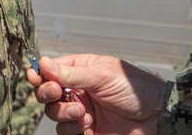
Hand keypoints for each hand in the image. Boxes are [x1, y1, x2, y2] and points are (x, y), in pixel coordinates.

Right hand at [26, 54, 163, 134]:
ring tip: (82, 112)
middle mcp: (77, 90)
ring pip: (53, 113)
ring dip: (62, 112)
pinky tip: (87, 124)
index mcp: (81, 70)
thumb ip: (71, 73)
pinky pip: (64, 132)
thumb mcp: (102, 75)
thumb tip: (42, 63)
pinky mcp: (86, 131)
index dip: (39, 74)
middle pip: (46, 92)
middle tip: (58, 93)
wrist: (157, 118)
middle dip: (48, 93)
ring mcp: (81, 112)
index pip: (50, 70)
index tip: (35, 78)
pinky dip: (71, 129)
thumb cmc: (135, 89)